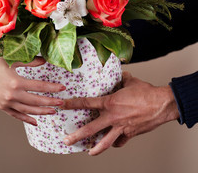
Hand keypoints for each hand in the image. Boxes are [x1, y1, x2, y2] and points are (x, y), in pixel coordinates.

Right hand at [0, 57, 65, 125]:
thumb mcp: (10, 59)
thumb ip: (29, 61)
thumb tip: (44, 60)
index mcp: (16, 82)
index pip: (39, 87)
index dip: (52, 88)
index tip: (62, 88)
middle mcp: (13, 95)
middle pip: (36, 101)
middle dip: (50, 102)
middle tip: (61, 103)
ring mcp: (7, 103)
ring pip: (28, 110)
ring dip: (42, 112)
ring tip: (53, 112)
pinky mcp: (2, 107)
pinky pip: (17, 115)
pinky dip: (27, 119)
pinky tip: (36, 122)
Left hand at [61, 72, 179, 155]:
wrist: (163, 104)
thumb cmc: (147, 92)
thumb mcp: (131, 81)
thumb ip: (121, 78)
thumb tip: (120, 73)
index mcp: (109, 103)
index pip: (86, 103)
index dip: (73, 104)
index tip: (62, 105)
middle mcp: (113, 117)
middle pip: (90, 129)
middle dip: (77, 136)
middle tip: (67, 140)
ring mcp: (121, 127)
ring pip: (105, 142)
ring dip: (96, 148)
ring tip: (89, 152)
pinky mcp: (130, 133)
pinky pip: (120, 141)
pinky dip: (116, 143)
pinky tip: (112, 144)